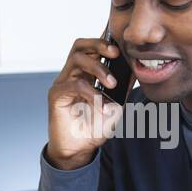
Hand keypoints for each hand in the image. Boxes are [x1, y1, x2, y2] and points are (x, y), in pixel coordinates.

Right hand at [46, 36, 124, 169]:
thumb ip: (123, 88)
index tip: (122, 45)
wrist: (79, 150)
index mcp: (85, 74)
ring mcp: (63, 83)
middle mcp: (72, 75)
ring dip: (98, 68)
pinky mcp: (56, 95)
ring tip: (112, 84)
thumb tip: (135, 70)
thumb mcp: (116, 105)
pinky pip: (74, 85)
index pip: (91, 48)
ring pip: (77, 60)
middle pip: (80, 46)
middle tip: (115, 53)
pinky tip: (101, 105)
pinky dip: (91, 93)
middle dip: (99, 44)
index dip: (104, 41)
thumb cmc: (94, 127)